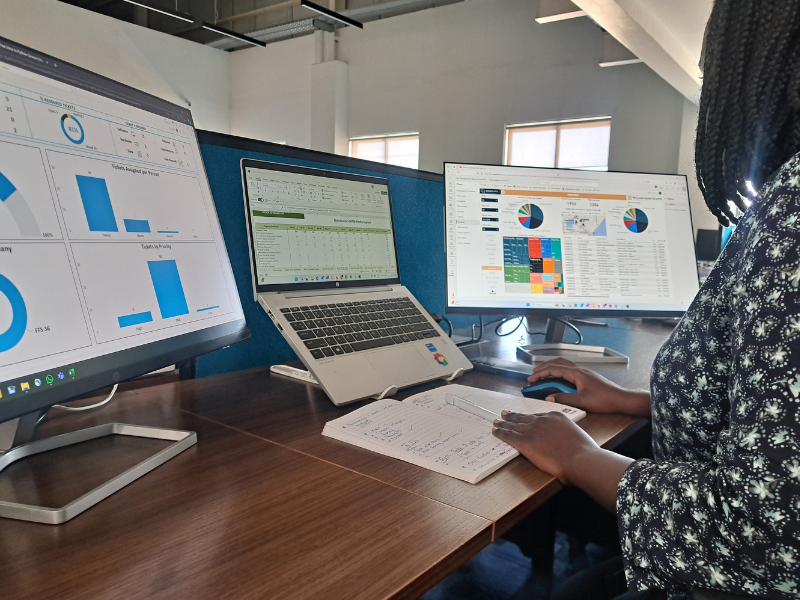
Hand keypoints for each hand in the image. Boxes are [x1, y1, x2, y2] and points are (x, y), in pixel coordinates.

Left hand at [493, 410, 635, 511]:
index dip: (527, 417)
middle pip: (523, 418)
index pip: (537, 416)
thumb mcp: (576, 435)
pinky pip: (509, 436)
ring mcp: (533, 430)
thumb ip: (565, 434)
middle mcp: (542, 420)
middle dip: (512, 416)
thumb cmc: (584, 452)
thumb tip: (563, 440)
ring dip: (503, 424)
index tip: (522, 416)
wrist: (581, 459)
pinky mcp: (525, 442)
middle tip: (504, 414)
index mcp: (555, 416)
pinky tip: (495, 432)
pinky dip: (501, 433)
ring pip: (513, 426)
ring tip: (496, 422)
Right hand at [528, 358, 650, 416]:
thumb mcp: (582, 401)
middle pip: (558, 362)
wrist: (621, 400)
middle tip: (534, 373)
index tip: (531, 378)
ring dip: (552, 368)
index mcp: (577, 373)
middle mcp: (580, 370)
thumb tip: (550, 398)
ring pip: (564, 365)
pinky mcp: (587, 377)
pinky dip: (560, 372)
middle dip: (544, 367)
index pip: (554, 369)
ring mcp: (584, 373)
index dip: (541, 373)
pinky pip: (569, 370)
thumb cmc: (606, 400)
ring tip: (543, 375)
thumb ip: (564, 399)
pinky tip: (558, 380)